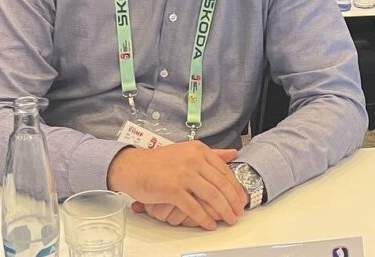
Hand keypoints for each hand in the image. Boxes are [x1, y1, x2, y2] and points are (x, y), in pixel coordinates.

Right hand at [107, 141, 247, 230]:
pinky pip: (194, 207)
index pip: (225, 170)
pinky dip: (204, 218)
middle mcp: (194, 160)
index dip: (236, 187)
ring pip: (212, 196)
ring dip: (223, 211)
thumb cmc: (159, 161)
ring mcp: (184, 175)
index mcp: (200, 150)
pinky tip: (210, 224)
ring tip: (229, 219)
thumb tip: (234, 154)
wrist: (133, 166)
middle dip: (233, 201)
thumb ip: (212, 154)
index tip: (241, 199)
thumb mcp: (188, 151)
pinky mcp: (172, 189)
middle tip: (239, 212)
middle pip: (221, 184)